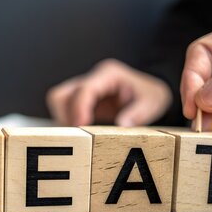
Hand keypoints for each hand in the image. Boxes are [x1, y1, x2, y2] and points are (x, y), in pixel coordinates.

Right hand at [47, 59, 171, 125]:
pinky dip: (68, 123)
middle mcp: (92, 79)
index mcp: (109, 74)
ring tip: (81, 137)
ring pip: (59, 102)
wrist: (150, 93)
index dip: (79, 108)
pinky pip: (65, 111)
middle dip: (65, 116)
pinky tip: (83, 135)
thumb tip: (122, 124)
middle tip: (79, 136)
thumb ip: (138, 113)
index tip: (80, 127)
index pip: (84, 89)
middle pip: (61, 94)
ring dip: (64, 121)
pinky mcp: (82, 101)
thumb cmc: (151, 95)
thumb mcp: (152, 103)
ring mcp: (85, 89)